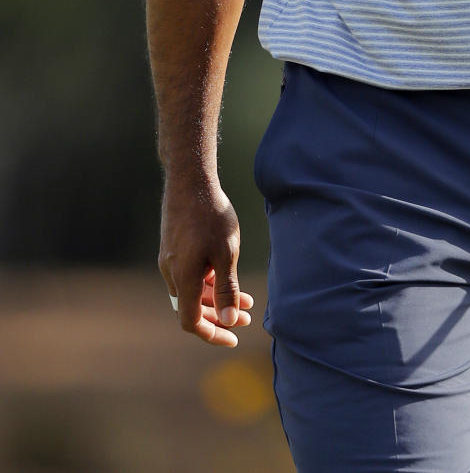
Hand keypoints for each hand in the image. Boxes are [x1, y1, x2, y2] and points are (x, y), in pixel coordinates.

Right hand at [158, 180, 253, 345]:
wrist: (190, 181)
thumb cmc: (211, 215)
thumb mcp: (227, 252)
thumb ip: (227, 288)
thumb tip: (231, 320)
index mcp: (183, 278)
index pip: (191, 321)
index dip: (212, 334)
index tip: (233, 338)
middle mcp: (172, 273)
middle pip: (193, 308)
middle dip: (221, 316)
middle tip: (248, 319)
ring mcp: (170, 260)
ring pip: (193, 290)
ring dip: (217, 298)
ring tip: (247, 300)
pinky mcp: (174, 247)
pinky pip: (190, 274)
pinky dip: (209, 281)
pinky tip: (227, 275)